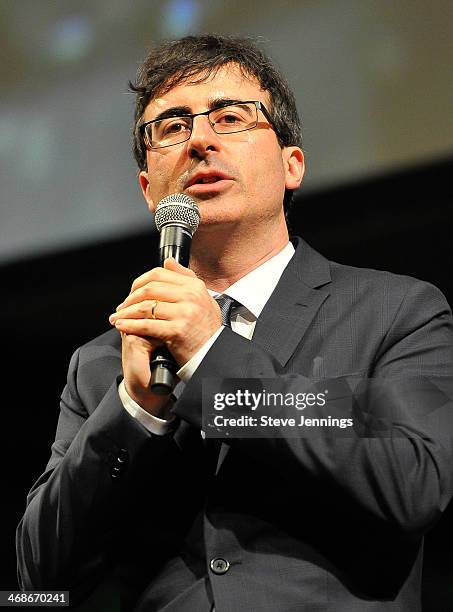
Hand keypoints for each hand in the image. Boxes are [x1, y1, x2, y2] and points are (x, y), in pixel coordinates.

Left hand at [109, 258, 222, 412]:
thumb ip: (186, 278)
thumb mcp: (203, 298)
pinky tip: (123, 326)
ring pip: (145, 306)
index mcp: (195, 286)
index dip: (140, 282)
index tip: (131, 292)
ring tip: (118, 318)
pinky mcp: (177, 330)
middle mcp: (191, 296)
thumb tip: (168, 262)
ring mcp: (185, 313)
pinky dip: (130, 325)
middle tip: (121, 307)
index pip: (159, 274)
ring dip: (126, 312)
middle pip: (150, 289)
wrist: (214, 354)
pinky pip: (146, 325)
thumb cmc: (206, 330)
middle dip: (130, 298)